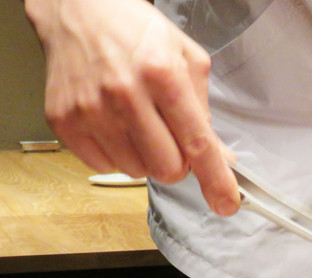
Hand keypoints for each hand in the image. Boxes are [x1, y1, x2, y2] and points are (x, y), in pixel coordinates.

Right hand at [25, 0, 238, 214]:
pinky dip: (117, 154)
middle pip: (168, 169)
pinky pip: (105, 167)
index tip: (226, 203)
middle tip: (171, 138)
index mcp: (163, 74)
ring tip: (137, 121)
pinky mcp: (65, 122)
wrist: (78, 8)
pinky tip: (114, 124)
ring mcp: (90, 110)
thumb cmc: (135, 32)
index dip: (215, 180)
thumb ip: (206, 112)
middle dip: (178, 163)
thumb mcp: (186, 59)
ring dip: (146, 157)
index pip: (197, 143)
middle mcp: (124, 93)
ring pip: (138, 171)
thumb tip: (222, 159)